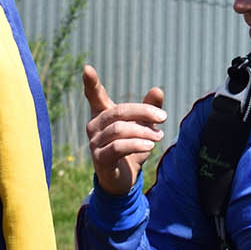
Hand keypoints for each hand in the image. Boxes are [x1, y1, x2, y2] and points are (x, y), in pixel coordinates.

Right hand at [83, 64, 166, 196]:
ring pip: (120, 129)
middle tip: (163, 117)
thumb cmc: (131, 150)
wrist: (123, 181)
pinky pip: (118, 147)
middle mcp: (94, 126)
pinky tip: (150, 145)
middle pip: (118, 111)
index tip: (87, 68)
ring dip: (143, 131)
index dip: (91, 83)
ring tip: (159, 136)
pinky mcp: (100, 159)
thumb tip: (158, 89)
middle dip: (143, 111)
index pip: (94, 95)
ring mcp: (94, 143)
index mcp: (103, 114)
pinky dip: (137, 144)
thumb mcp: (143, 128)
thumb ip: (148, 109)